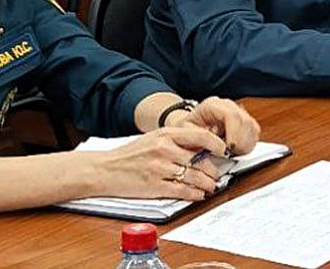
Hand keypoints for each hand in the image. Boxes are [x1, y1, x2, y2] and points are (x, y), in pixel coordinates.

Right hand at [84, 125, 230, 201]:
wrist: (105, 169)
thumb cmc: (130, 154)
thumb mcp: (153, 138)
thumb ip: (175, 140)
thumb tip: (201, 146)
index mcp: (165, 134)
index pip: (200, 136)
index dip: (216, 144)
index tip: (224, 151)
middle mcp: (164, 150)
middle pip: (200, 160)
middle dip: (213, 170)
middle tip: (218, 174)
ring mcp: (160, 169)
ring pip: (194, 177)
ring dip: (207, 184)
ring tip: (211, 186)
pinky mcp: (155, 187)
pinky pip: (182, 191)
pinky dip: (194, 194)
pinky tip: (198, 195)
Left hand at [176, 96, 260, 155]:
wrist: (186, 127)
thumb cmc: (184, 131)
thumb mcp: (186, 135)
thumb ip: (201, 140)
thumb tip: (216, 149)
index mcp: (212, 105)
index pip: (232, 114)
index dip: (234, 132)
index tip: (229, 149)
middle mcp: (227, 106)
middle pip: (245, 121)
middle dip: (240, 142)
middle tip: (230, 154)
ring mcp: (237, 112)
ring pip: (253, 127)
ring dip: (246, 144)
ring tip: (232, 153)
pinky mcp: (244, 122)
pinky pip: (254, 132)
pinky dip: (248, 144)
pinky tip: (237, 150)